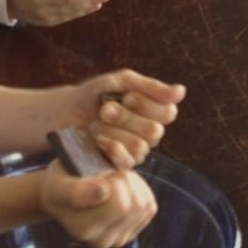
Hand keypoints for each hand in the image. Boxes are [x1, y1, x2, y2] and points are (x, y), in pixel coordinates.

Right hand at [39, 160, 156, 247]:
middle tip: (104, 174)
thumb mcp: (58, 182)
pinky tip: (122, 188)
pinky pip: (149, 206)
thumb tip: (103, 191)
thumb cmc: (59, 185)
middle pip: (133, 204)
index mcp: (83, 229)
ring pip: (143, 204)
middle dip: (122, 180)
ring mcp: (119, 239)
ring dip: (132, 184)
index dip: (113, 181)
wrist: (61, 198)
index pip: (119, 205)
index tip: (97, 174)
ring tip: (112, 180)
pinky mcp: (132, 232)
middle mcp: (102, 241)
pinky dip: (140, 191)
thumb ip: (76, 191)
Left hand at [67, 71, 184, 169]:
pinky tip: (97, 138)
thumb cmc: (95, 94)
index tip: (126, 96)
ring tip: (96, 123)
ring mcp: (136, 151)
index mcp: (153, 112)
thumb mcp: (121, 82)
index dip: (147, 104)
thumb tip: (182, 91)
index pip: (168, 112)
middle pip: (154, 131)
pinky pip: (127, 161)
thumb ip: (150, 87)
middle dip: (127, 118)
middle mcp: (148, 133)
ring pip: (140, 146)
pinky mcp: (120, 165)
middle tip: (105, 110)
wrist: (66, 112)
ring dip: (114, 131)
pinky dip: (110, 146)